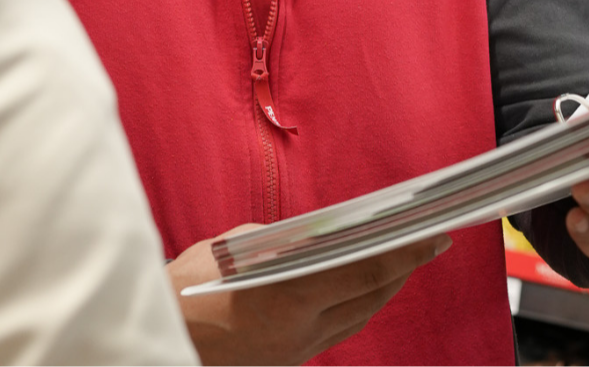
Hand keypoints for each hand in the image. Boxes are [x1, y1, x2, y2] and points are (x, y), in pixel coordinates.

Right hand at [167, 227, 450, 366]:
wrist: (155, 341)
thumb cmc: (183, 291)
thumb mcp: (229, 249)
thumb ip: (278, 240)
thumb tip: (314, 235)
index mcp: (288, 299)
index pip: (365, 273)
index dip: (405, 253)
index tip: (434, 235)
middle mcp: (299, 333)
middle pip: (370, 299)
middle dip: (404, 269)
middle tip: (430, 243)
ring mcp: (295, 353)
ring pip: (357, 319)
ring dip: (384, 289)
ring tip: (403, 262)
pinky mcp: (287, 363)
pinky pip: (335, 332)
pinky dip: (355, 307)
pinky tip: (362, 289)